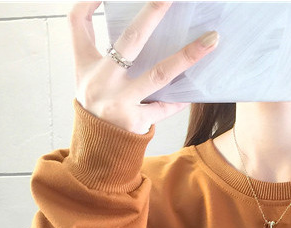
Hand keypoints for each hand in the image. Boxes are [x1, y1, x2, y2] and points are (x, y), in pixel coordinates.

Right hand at [68, 1, 218, 133]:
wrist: (96, 149)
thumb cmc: (94, 100)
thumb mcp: (84, 70)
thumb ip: (90, 38)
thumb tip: (102, 2)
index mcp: (87, 64)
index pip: (79, 21)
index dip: (89, 0)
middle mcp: (102, 81)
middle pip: (131, 41)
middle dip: (153, 14)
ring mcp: (120, 103)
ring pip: (159, 75)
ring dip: (187, 57)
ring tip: (211, 40)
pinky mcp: (136, 123)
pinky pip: (165, 107)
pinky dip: (179, 99)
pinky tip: (194, 91)